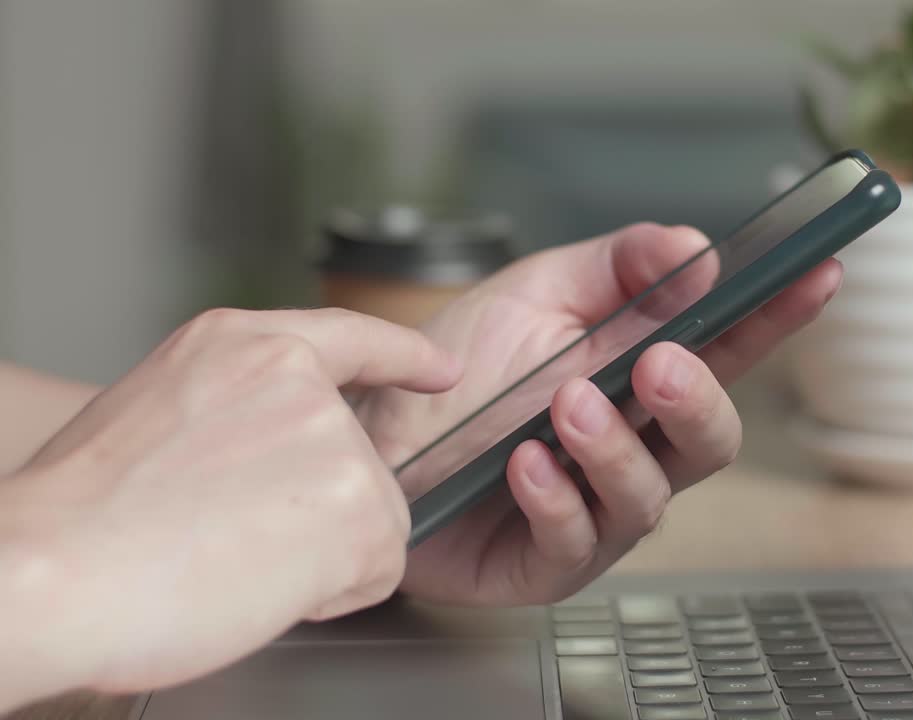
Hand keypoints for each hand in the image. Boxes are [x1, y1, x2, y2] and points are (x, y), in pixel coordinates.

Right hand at [0, 308, 457, 707]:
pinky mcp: (361, 502)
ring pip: (369, 517)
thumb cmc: (75, 519)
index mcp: (237, 345)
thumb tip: (266, 462)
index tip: (439, 365)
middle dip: (314, 510)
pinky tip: (259, 585)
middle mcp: (295, 378)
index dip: (401, 353)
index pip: (346, 336)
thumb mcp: (155, 415)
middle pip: (355, 457)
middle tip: (228, 536)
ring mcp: (334, 437)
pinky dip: (332, 593)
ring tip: (229, 559)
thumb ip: (233, 415)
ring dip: (319, 554)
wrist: (48, 571)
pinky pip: (378, 567)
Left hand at [355, 222, 842, 604]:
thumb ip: (616, 267)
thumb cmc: (453, 373)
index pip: (729, 347)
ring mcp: (596, 509)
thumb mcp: (533, 293)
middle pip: (712, 439)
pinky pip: (577, 543)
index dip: (779, 316)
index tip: (818, 274)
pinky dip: (556, 499)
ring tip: (566, 406)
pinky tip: (524, 463)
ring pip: (651, 496)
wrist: (366, 435)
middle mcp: (632, 446)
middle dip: (698, 401)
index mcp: (639, 375)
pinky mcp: (548, 563)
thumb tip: (695, 251)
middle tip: (661, 363)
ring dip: (615, 448)